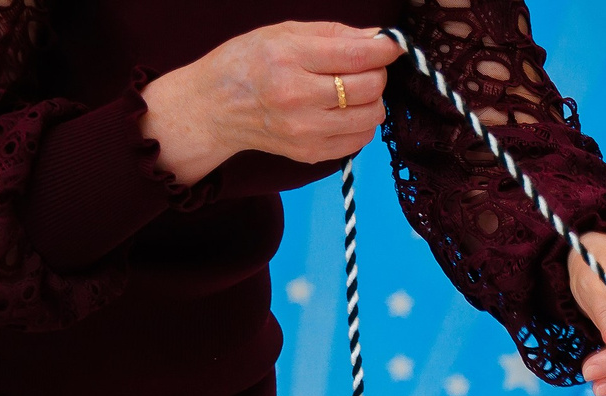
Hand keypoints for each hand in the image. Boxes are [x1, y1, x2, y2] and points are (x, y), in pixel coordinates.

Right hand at [141, 24, 401, 187]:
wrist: (214, 107)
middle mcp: (297, 96)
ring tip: (351, 91)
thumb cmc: (247, 63)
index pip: (356, 55)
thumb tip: (378, 37)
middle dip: (376, 73)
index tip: (391, 45)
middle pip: (370, 87)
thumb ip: (333, 33)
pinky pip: (360, 140)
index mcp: (288, 58)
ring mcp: (305, 130)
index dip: (384, 49)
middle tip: (363, 67)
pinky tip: (341, 112)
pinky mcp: (310, 153)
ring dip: (371, 101)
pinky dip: (360, 123)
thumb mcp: (282, 33)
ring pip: (371, 116)